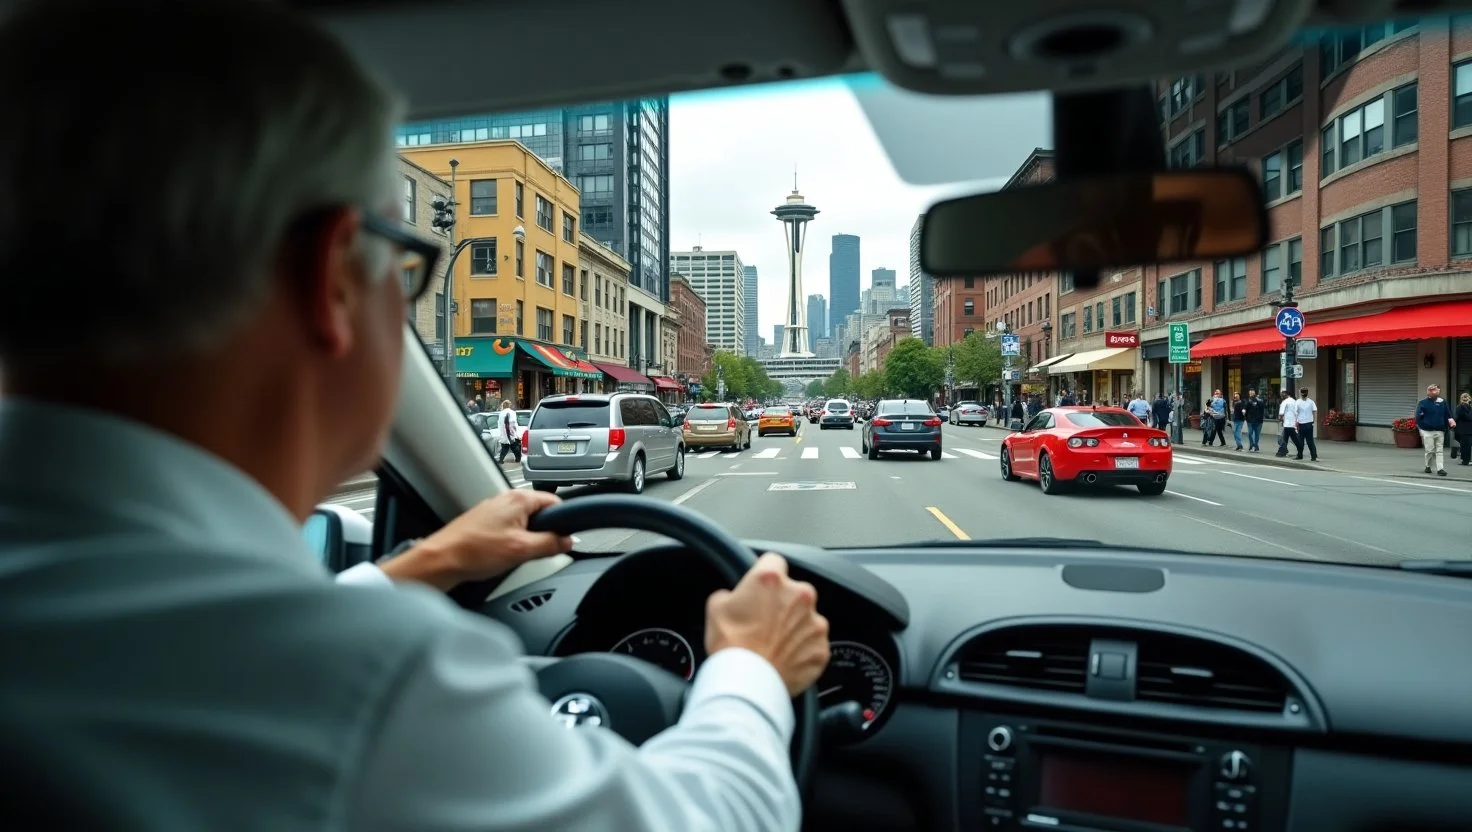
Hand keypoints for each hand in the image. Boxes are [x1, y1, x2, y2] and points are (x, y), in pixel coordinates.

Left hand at [380, 490, 573, 590]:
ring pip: (525, 522)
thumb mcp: (522, 550)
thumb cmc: (473, 551)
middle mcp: (507, 498)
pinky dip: (512, 541)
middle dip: (544, 532)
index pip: (556, 502)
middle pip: (541, 513)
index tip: (564, 538)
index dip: (564, 521)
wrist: (442, 559)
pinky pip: (510, 528)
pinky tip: (502, 554)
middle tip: (536, 551)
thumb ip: (551, 543)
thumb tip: (568, 540)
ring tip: (515, 554)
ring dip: (527, 538)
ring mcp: (495, 509)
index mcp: (519, 498)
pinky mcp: (485, 521)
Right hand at [705, 553, 829, 695]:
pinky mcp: (822, 649)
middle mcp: (800, 595)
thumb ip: (730, 594)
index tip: (760, 589)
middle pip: (794, 591)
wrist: (747, 685)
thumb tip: (734, 598)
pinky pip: (813, 645)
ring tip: (773, 645)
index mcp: (772, 579)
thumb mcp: (715, 607)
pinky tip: (784, 659)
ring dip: (794, 627)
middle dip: (782, 603)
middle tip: (764, 623)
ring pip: (806, 618)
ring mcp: (815, 623)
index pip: (774, 561)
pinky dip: (802, 651)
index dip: (764, 577)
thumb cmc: (730, 646)